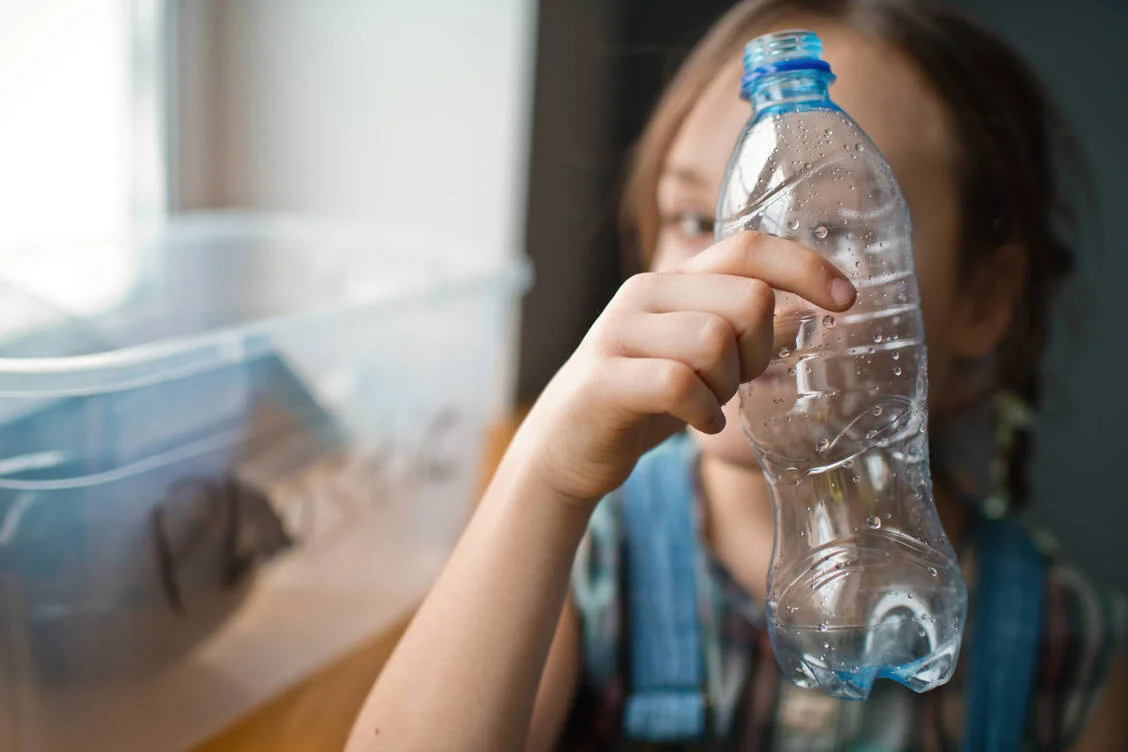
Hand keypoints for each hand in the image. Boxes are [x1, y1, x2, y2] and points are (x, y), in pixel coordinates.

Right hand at [511, 231, 856, 504]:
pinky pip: (678, 383)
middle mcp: (643, 294)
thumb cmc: (643, 399)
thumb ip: (743, 330)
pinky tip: (700, 423)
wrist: (566, 445)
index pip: (748, 247)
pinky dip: (702, 410)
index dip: (805, 266)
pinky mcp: (603, 380)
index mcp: (672, 282)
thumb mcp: (698, 357)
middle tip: (734, 384)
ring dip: (726, 385)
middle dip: (757, 352)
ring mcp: (618, 334)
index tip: (847, 299)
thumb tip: (810, 310)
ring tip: (708, 405)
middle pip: (745, 299)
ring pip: (715, 341)